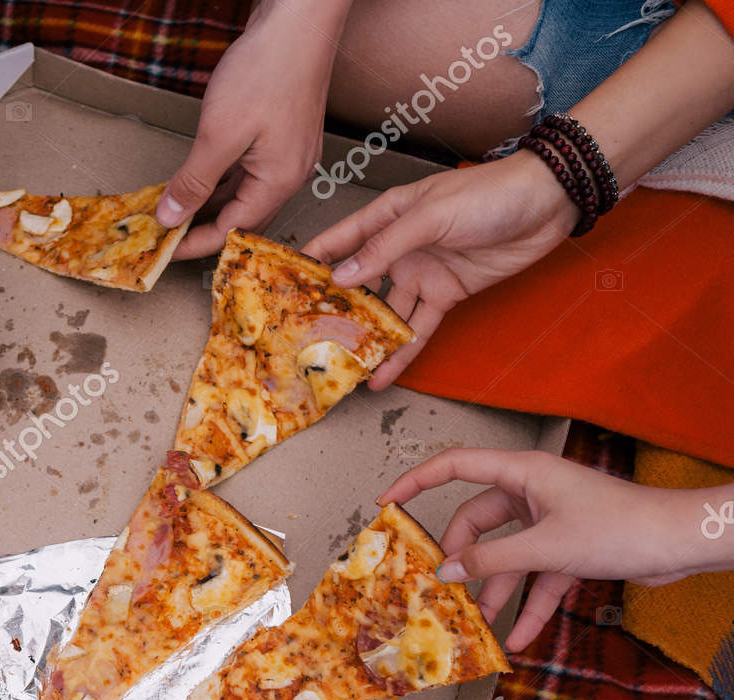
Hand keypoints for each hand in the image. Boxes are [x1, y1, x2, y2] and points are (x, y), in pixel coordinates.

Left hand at [156, 0, 351, 257]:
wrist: (298, 20)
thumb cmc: (266, 70)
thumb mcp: (219, 134)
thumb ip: (194, 182)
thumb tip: (171, 218)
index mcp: (279, 182)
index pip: (231, 232)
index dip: (193, 244)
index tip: (161, 250)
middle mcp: (289, 174)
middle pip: (241, 218)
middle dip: (201, 228)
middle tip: (163, 233)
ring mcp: (288, 154)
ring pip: (243, 194)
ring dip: (209, 204)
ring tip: (174, 210)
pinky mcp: (281, 135)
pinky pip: (248, 172)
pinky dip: (221, 180)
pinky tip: (198, 180)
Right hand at [306, 151, 576, 387]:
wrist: (548, 203)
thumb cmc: (489, 193)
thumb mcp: (429, 216)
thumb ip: (385, 248)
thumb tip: (342, 277)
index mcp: (388, 216)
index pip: (341, 240)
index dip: (313, 261)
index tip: (282, 284)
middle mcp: (399, 247)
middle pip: (359, 284)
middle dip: (335, 311)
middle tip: (306, 339)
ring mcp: (422, 273)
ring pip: (386, 314)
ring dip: (367, 340)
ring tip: (342, 368)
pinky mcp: (447, 295)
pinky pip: (418, 328)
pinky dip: (402, 352)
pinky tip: (383, 374)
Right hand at [380, 448, 730, 650]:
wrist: (683, 542)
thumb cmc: (622, 527)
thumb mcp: (547, 547)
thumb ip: (493, 561)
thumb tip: (448, 570)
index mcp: (524, 474)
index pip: (456, 465)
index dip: (417, 481)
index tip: (387, 502)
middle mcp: (533, 494)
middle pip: (477, 523)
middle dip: (462, 558)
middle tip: (444, 586)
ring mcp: (551, 522)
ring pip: (507, 556)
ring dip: (494, 591)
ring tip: (478, 623)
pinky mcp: (570, 549)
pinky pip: (538, 579)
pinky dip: (529, 607)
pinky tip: (518, 638)